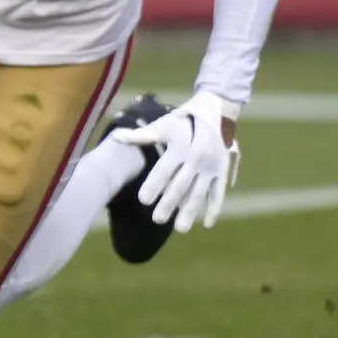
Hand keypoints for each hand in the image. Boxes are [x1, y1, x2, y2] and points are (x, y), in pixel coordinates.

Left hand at [110, 89, 240, 232]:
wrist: (216, 109)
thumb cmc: (183, 119)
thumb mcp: (163, 124)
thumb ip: (140, 136)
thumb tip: (116, 138)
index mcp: (180, 146)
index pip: (163, 170)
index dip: (153, 185)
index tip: (143, 200)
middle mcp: (196, 157)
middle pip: (180, 185)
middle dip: (168, 204)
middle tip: (157, 219)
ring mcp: (211, 166)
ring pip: (199, 192)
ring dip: (189, 211)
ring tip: (179, 229)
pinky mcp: (222, 170)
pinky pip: (218, 192)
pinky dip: (213, 209)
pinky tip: (206, 224)